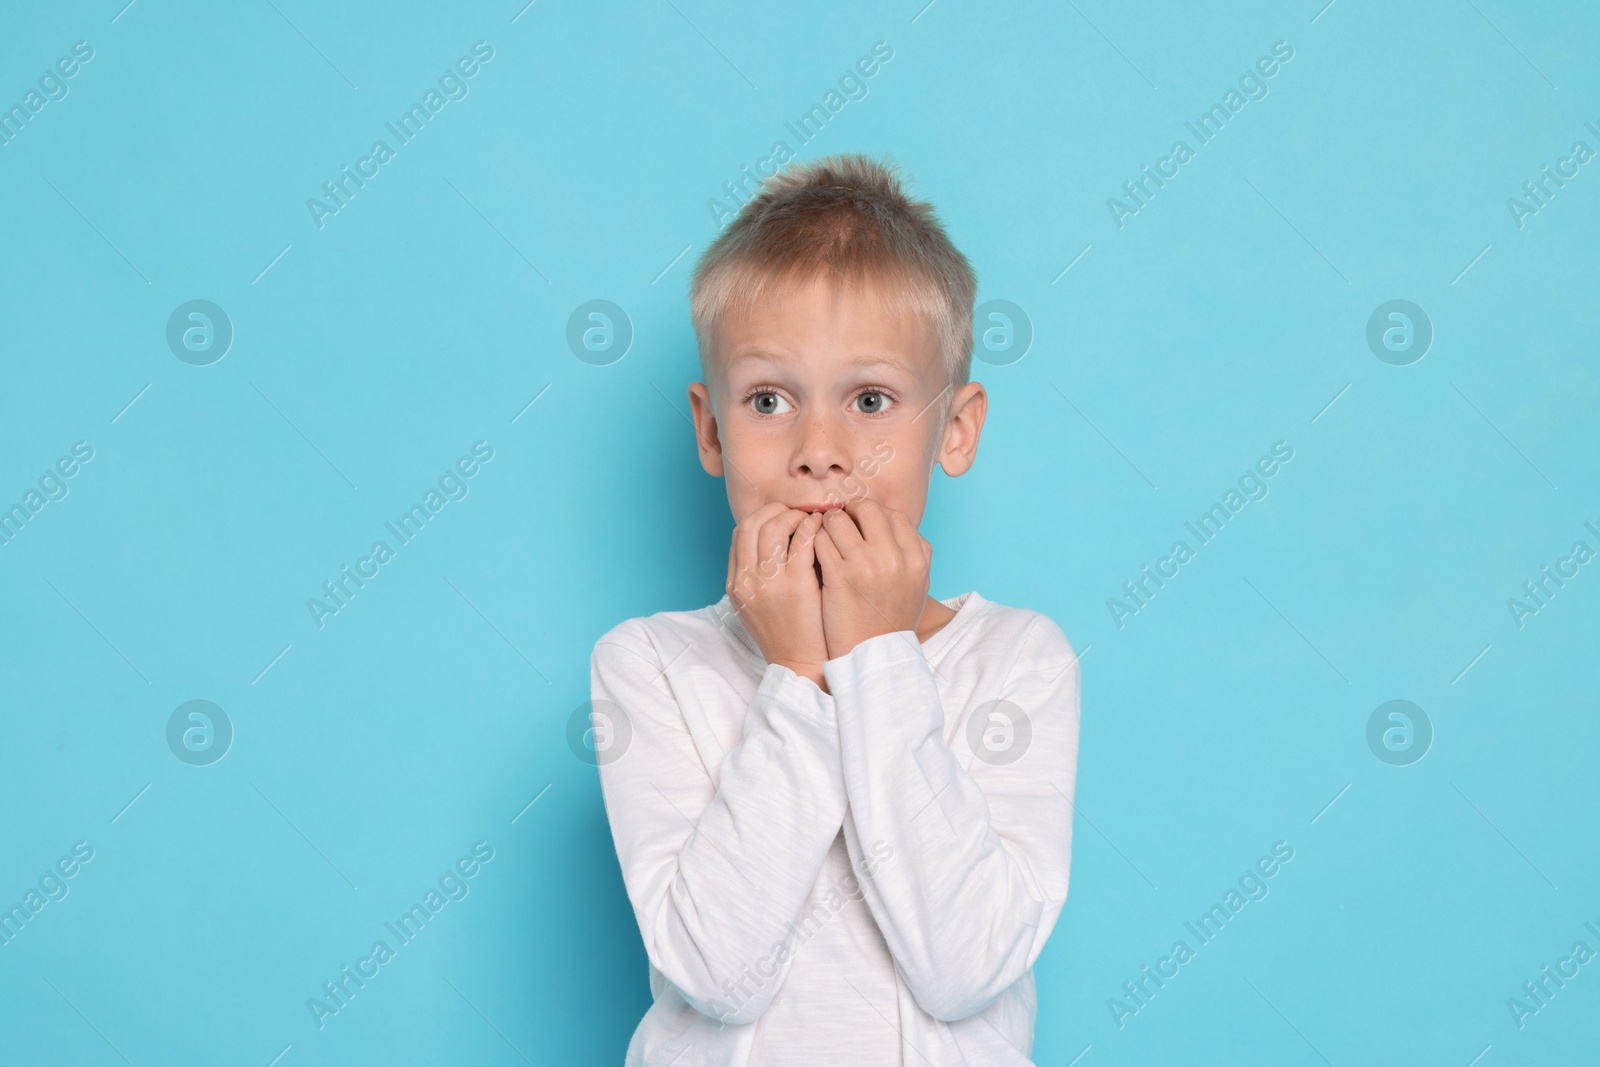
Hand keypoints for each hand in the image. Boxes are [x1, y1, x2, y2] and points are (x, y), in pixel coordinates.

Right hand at [727, 502, 829, 688]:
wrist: (800, 666)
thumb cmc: (786, 634)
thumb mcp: (757, 606)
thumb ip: (757, 575)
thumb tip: (772, 541)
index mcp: (735, 584)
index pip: (739, 533)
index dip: (761, 517)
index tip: (780, 516)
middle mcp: (748, 581)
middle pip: (753, 524)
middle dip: (776, 511)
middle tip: (796, 512)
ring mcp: (770, 583)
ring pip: (775, 528)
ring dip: (795, 517)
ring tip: (812, 520)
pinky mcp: (797, 587)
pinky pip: (802, 542)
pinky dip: (812, 529)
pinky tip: (823, 531)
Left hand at [813, 499, 930, 659]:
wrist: (872, 655)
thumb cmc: (891, 620)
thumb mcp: (917, 586)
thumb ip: (912, 553)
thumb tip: (894, 523)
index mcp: (916, 558)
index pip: (894, 516)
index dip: (874, 516)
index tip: (861, 523)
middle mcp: (894, 558)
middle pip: (869, 509)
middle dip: (850, 511)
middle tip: (839, 522)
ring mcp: (866, 565)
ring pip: (839, 520)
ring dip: (828, 524)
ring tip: (823, 535)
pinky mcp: (839, 576)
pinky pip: (821, 540)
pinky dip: (814, 541)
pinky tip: (814, 551)